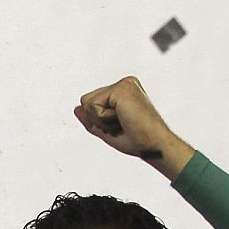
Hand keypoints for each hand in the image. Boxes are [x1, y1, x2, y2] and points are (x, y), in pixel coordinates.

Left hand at [74, 76, 195, 179]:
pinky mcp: (121, 88)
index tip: (121, 126)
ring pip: (87, 103)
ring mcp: (123, 84)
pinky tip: (123, 118)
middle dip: (98, 120)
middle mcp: (125, 84)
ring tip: (123, 122)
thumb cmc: (136, 140)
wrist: (152, 145)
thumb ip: (91, 119)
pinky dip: (103, 119)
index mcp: (123, 91)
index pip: (91, 103)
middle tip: (122, 125)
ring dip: (101, 120)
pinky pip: (92, 106)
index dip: (99, 121)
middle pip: (86, 101)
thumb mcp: (107, 130)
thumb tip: (76, 109)